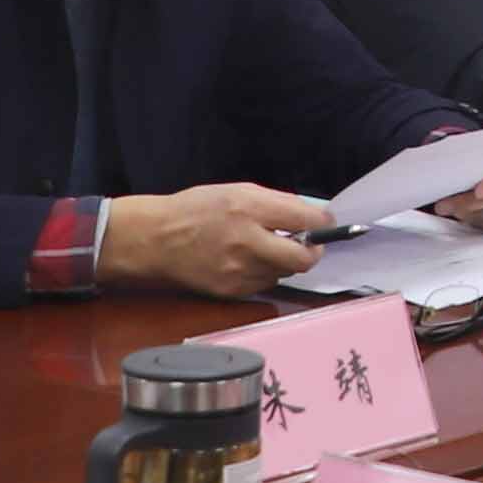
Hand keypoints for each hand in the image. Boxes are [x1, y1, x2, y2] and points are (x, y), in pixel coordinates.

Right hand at [94, 185, 332, 295]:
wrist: (156, 239)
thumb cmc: (197, 209)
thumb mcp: (238, 191)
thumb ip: (277, 203)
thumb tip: (312, 215)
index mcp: (249, 209)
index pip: (305, 220)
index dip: (323, 223)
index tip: (325, 223)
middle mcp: (247, 241)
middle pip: (303, 258)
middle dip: (313, 251)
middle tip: (310, 243)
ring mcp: (239, 271)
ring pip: (285, 273)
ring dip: (286, 261)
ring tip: (270, 247)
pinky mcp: (232, 291)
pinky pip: (265, 284)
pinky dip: (266, 273)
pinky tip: (251, 261)